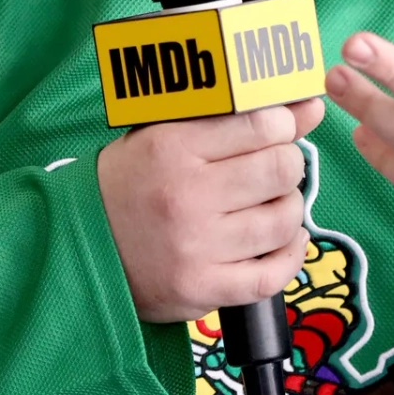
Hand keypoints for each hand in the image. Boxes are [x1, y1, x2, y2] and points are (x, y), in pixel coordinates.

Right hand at [98, 99, 324, 322]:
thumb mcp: (167, 135)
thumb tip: (310, 107)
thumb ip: (235, 118)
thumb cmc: (133, 183)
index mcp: (172, 147)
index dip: (282, 126)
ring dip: (287, 211)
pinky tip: (279, 243)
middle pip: (282, 169)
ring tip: (268, 206)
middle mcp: (185, 195)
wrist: (83, 244)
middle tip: (272, 171)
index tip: (274, 134)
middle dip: (287, 166)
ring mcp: (195, 246)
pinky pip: (273, 274)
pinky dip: (289, 257)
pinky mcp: (202, 288)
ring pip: (284, 221)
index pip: (263, 124)